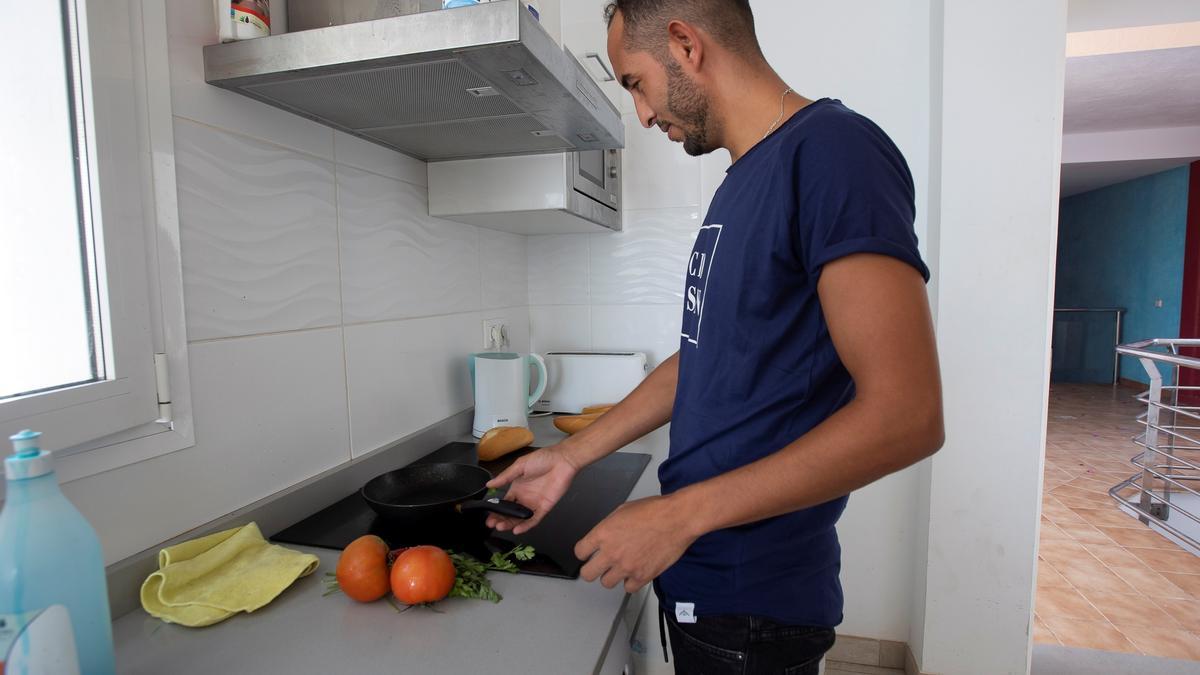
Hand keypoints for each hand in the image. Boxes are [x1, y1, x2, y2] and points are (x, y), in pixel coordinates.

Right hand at [485, 445, 580, 534]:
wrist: (562, 460)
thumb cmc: (543, 459)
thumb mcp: (520, 466)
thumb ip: (505, 477)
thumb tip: (489, 484)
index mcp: (517, 487)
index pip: (504, 503)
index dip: (496, 510)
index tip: (488, 515)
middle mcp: (524, 497)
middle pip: (510, 513)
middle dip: (500, 519)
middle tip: (492, 524)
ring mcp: (534, 503)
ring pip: (520, 518)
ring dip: (510, 524)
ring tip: (501, 527)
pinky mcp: (544, 507)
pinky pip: (534, 519)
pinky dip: (526, 525)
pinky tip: (517, 529)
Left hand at [574, 495, 697, 592]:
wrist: (677, 519)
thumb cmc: (655, 511)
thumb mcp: (622, 511)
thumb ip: (608, 527)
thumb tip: (604, 536)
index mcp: (603, 533)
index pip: (580, 552)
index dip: (584, 552)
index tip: (587, 554)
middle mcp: (612, 552)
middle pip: (588, 573)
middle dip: (591, 569)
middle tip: (598, 566)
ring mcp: (626, 566)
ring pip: (606, 583)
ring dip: (612, 576)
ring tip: (620, 568)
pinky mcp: (642, 576)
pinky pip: (628, 588)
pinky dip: (631, 582)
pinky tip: (635, 572)